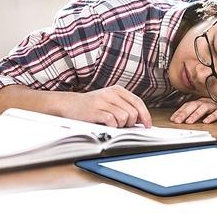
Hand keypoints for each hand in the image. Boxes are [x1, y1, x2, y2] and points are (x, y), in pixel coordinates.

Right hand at [0, 84, 151, 128]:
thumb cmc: (90, 106)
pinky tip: (106, 125)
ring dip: (121, 126)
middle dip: (131, 123)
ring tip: (112, 125)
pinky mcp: (95, 109)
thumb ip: (124, 107)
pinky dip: (112, 127)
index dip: (145, 115)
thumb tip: (141, 121)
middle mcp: (111, 93)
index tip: (147, 126)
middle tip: (123, 127)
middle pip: (133, 112)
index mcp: (117, 89)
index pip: (138, 102)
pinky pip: (113, 121)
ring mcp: (103, 100)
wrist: (68, 105)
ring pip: (125, 117)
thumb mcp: (109, 101)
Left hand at [170, 98, 216, 123]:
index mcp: (203, 101)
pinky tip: (206, 121)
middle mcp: (209, 101)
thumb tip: (186, 118)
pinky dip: (212, 116)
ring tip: (188, 122)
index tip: (172, 118)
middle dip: (184, 113)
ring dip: (195, 115)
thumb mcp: (210, 108)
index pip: (189, 105)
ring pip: (204, 108)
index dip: (180, 111)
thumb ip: (200, 111)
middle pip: (194, 105)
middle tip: (176, 121)